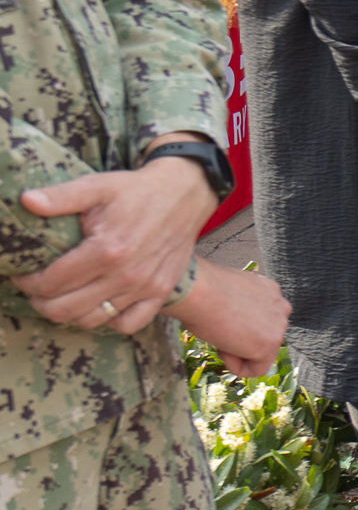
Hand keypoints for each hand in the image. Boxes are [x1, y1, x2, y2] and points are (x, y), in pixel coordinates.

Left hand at [13, 159, 218, 334]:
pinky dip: (109, 320)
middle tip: (36, 288)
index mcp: (106, 250)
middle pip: (65, 309)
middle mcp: (126, 275)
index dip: (27, 282)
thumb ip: (60, 197)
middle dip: (40, 301)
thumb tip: (26, 202)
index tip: (21, 274)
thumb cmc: (136, 190)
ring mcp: (145, 287)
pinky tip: (98, 304)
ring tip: (61, 297)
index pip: (51, 282)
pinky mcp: (161, 292)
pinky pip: (129, 324)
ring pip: (92, 320)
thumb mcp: (97, 186)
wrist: (185, 194)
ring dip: (69, 313)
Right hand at [168, 262, 288, 376]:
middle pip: (261, 337)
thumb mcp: (227, 296)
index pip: (260, 320)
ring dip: (236, 351)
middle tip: (218, 328)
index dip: (234, 326)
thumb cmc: (201, 291)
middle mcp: (280, 306)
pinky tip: (224, 349)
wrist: (198, 290)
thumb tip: (231, 321)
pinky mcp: (271, 343)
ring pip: (259, 353)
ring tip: (220, 335)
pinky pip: (257, 369)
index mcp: (270, 291)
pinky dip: (237, 367)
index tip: (220, 319)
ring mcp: (279, 325)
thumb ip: (239, 308)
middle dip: (238, 339)